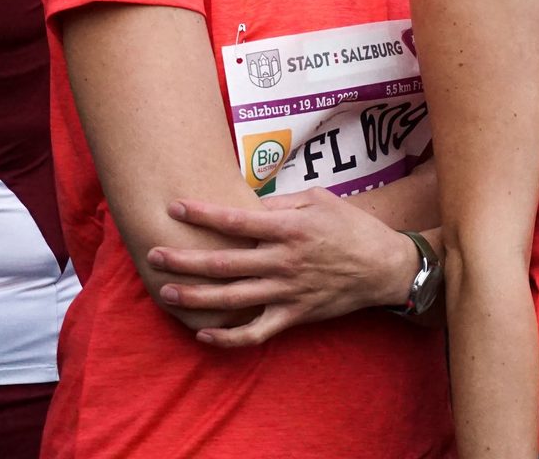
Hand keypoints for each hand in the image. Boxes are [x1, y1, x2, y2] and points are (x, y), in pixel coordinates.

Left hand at [147, 189, 418, 347]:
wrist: (384, 267)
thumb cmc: (352, 227)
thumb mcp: (321, 200)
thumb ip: (282, 202)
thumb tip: (246, 203)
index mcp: (290, 228)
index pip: (237, 220)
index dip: (203, 214)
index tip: (175, 207)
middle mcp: (284, 261)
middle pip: (224, 263)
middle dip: (185, 258)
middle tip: (154, 253)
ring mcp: (287, 292)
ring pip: (231, 299)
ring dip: (195, 296)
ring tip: (165, 292)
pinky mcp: (294, 316)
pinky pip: (255, 333)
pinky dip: (227, 338)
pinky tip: (203, 333)